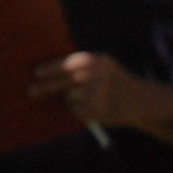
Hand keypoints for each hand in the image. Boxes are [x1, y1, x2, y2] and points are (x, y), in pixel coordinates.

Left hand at [29, 51, 145, 131]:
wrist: (141, 101)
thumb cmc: (117, 82)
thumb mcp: (103, 67)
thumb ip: (81, 68)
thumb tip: (48, 75)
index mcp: (97, 60)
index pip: (68, 63)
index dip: (50, 69)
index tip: (36, 73)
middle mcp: (96, 75)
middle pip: (63, 82)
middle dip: (45, 87)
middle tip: (31, 92)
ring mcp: (97, 93)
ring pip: (70, 97)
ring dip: (72, 100)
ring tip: (90, 99)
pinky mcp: (97, 110)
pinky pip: (76, 110)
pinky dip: (79, 111)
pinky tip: (93, 108)